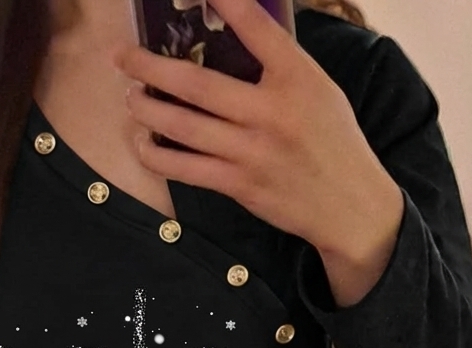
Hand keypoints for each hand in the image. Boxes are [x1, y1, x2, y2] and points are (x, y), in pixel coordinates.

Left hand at [114, 0, 403, 302]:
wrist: (348, 205)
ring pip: (183, 127)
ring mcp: (251, 151)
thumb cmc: (332, 142)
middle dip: (151, 67)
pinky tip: (142, 142)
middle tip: (122, 57)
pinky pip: (185, 168)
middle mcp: (271, 112)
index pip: (258, 28)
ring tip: (129, 96)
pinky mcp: (239, 185)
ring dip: (147, 110)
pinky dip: (157, 155)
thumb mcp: (318, 90)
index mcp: (298, 78)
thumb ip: (280, 66)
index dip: (227, 2)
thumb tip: (236, 35)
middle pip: (197, 84)